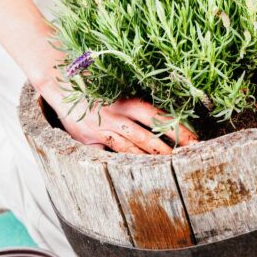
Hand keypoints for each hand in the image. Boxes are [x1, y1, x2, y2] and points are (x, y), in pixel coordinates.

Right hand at [36, 77, 197, 154]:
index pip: (160, 117)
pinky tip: (137, 172)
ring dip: (151, 160)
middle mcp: (117, 116)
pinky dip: (124, 162)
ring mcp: (103, 130)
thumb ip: (135, 102)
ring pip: (131, 149)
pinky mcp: (89, 140)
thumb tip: (161, 115)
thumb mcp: (117, 88)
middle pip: (149, 137)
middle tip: (189, 160)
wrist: (60, 83)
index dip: (179, 130)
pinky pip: (109, 154)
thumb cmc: (93, 83)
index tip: (196, 140)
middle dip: (170, 151)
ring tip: (169, 170)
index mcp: (127, 101)